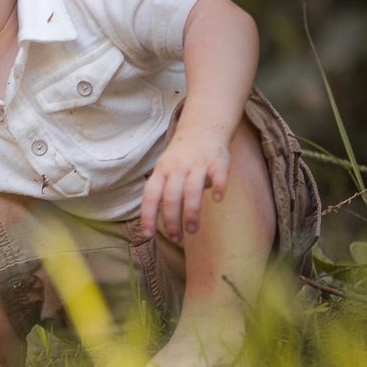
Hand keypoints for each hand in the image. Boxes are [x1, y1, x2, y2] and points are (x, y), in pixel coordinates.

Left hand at [140, 124, 231, 242]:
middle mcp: (177, 168)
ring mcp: (197, 164)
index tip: (148, 235)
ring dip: (191, 212)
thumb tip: (154, 223)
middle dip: (172, 220)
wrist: (203, 128)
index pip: (150, 195)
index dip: (148, 215)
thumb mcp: (163, 169)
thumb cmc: (180, 158)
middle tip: (176, 238)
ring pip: (191, 190)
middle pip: (171, 197)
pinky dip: (218, 187)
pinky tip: (217, 200)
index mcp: (161, 171)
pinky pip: (218, 175)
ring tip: (192, 230)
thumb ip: (160, 191)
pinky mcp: (217, 161)